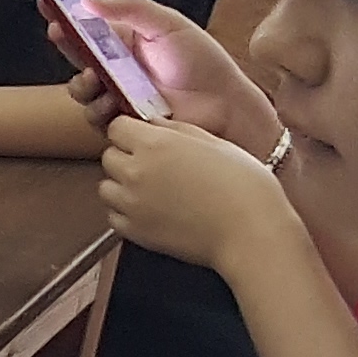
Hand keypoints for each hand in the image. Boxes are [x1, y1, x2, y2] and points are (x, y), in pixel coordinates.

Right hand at [73, 0, 281, 157]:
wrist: (225, 106)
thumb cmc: (203, 63)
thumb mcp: (167, 23)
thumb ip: (130, 7)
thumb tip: (86, 1)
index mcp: (125, 40)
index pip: (86, 25)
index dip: (63, 14)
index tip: (45, 2)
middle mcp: (117, 68)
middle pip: (74, 56)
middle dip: (63, 45)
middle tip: (60, 34)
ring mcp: (117, 96)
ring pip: (80, 90)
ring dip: (82, 83)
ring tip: (98, 78)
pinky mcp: (122, 123)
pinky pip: (95, 118)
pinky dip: (99, 110)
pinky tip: (115, 104)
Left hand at [98, 109, 304, 279]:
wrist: (251, 231)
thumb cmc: (243, 186)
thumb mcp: (214, 143)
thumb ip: (177, 130)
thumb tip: (155, 124)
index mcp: (155, 144)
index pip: (117, 127)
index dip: (131, 131)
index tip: (144, 138)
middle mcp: (136, 172)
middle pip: (109, 156)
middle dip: (126, 157)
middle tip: (153, 165)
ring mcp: (131, 204)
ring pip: (106, 187)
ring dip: (122, 186)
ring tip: (152, 190)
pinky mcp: (134, 232)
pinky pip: (114, 216)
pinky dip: (125, 213)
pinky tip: (151, 210)